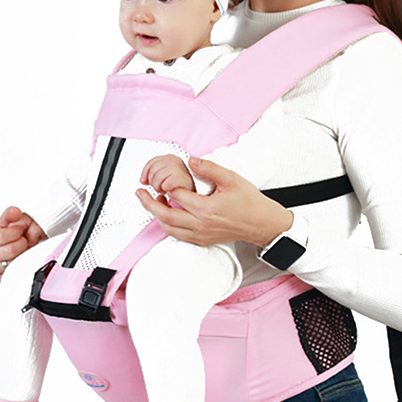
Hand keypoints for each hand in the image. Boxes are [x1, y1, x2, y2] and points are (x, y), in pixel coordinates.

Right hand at [0, 206, 46, 284]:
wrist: (16, 246)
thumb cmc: (11, 233)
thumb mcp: (11, 220)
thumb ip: (11, 215)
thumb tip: (14, 212)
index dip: (15, 232)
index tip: (19, 229)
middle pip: (8, 251)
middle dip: (22, 243)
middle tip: (23, 239)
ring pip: (13, 263)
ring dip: (23, 254)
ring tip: (23, 248)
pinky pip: (15, 273)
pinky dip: (23, 265)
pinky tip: (22, 258)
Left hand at [136, 157, 292, 247]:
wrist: (262, 223)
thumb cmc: (250, 203)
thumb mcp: (231, 179)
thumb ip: (209, 168)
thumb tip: (191, 160)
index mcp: (206, 209)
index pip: (176, 195)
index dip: (166, 185)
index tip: (162, 178)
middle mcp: (200, 225)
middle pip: (165, 216)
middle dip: (148, 204)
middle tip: (140, 193)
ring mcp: (200, 234)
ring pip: (169, 228)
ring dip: (157, 216)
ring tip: (153, 202)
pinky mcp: (202, 240)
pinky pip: (178, 235)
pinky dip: (168, 225)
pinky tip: (168, 215)